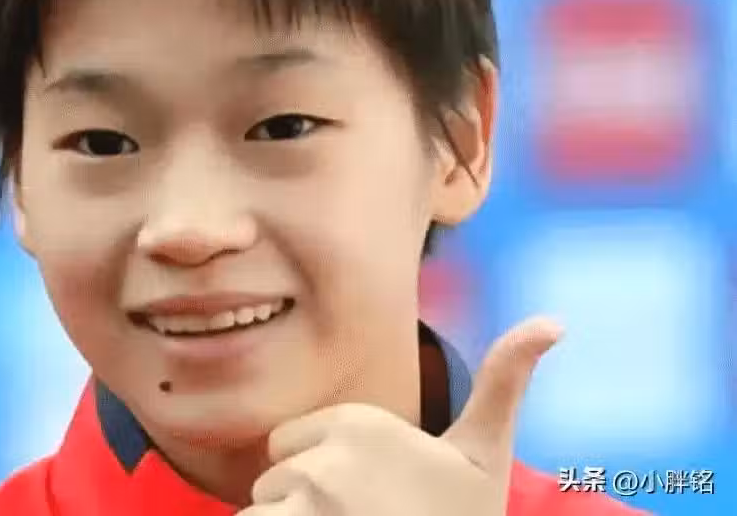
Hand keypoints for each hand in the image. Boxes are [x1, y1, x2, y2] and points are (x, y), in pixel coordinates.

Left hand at [238, 317, 561, 515]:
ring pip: (262, 511)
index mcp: (360, 423)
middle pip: (274, 478)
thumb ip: (504, 381)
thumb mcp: (485, 455)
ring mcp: (307, 503)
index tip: (368, 495)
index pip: (290, 443)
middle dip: (302, 504)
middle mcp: (326, 458)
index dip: (319, 472)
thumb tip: (553, 320)